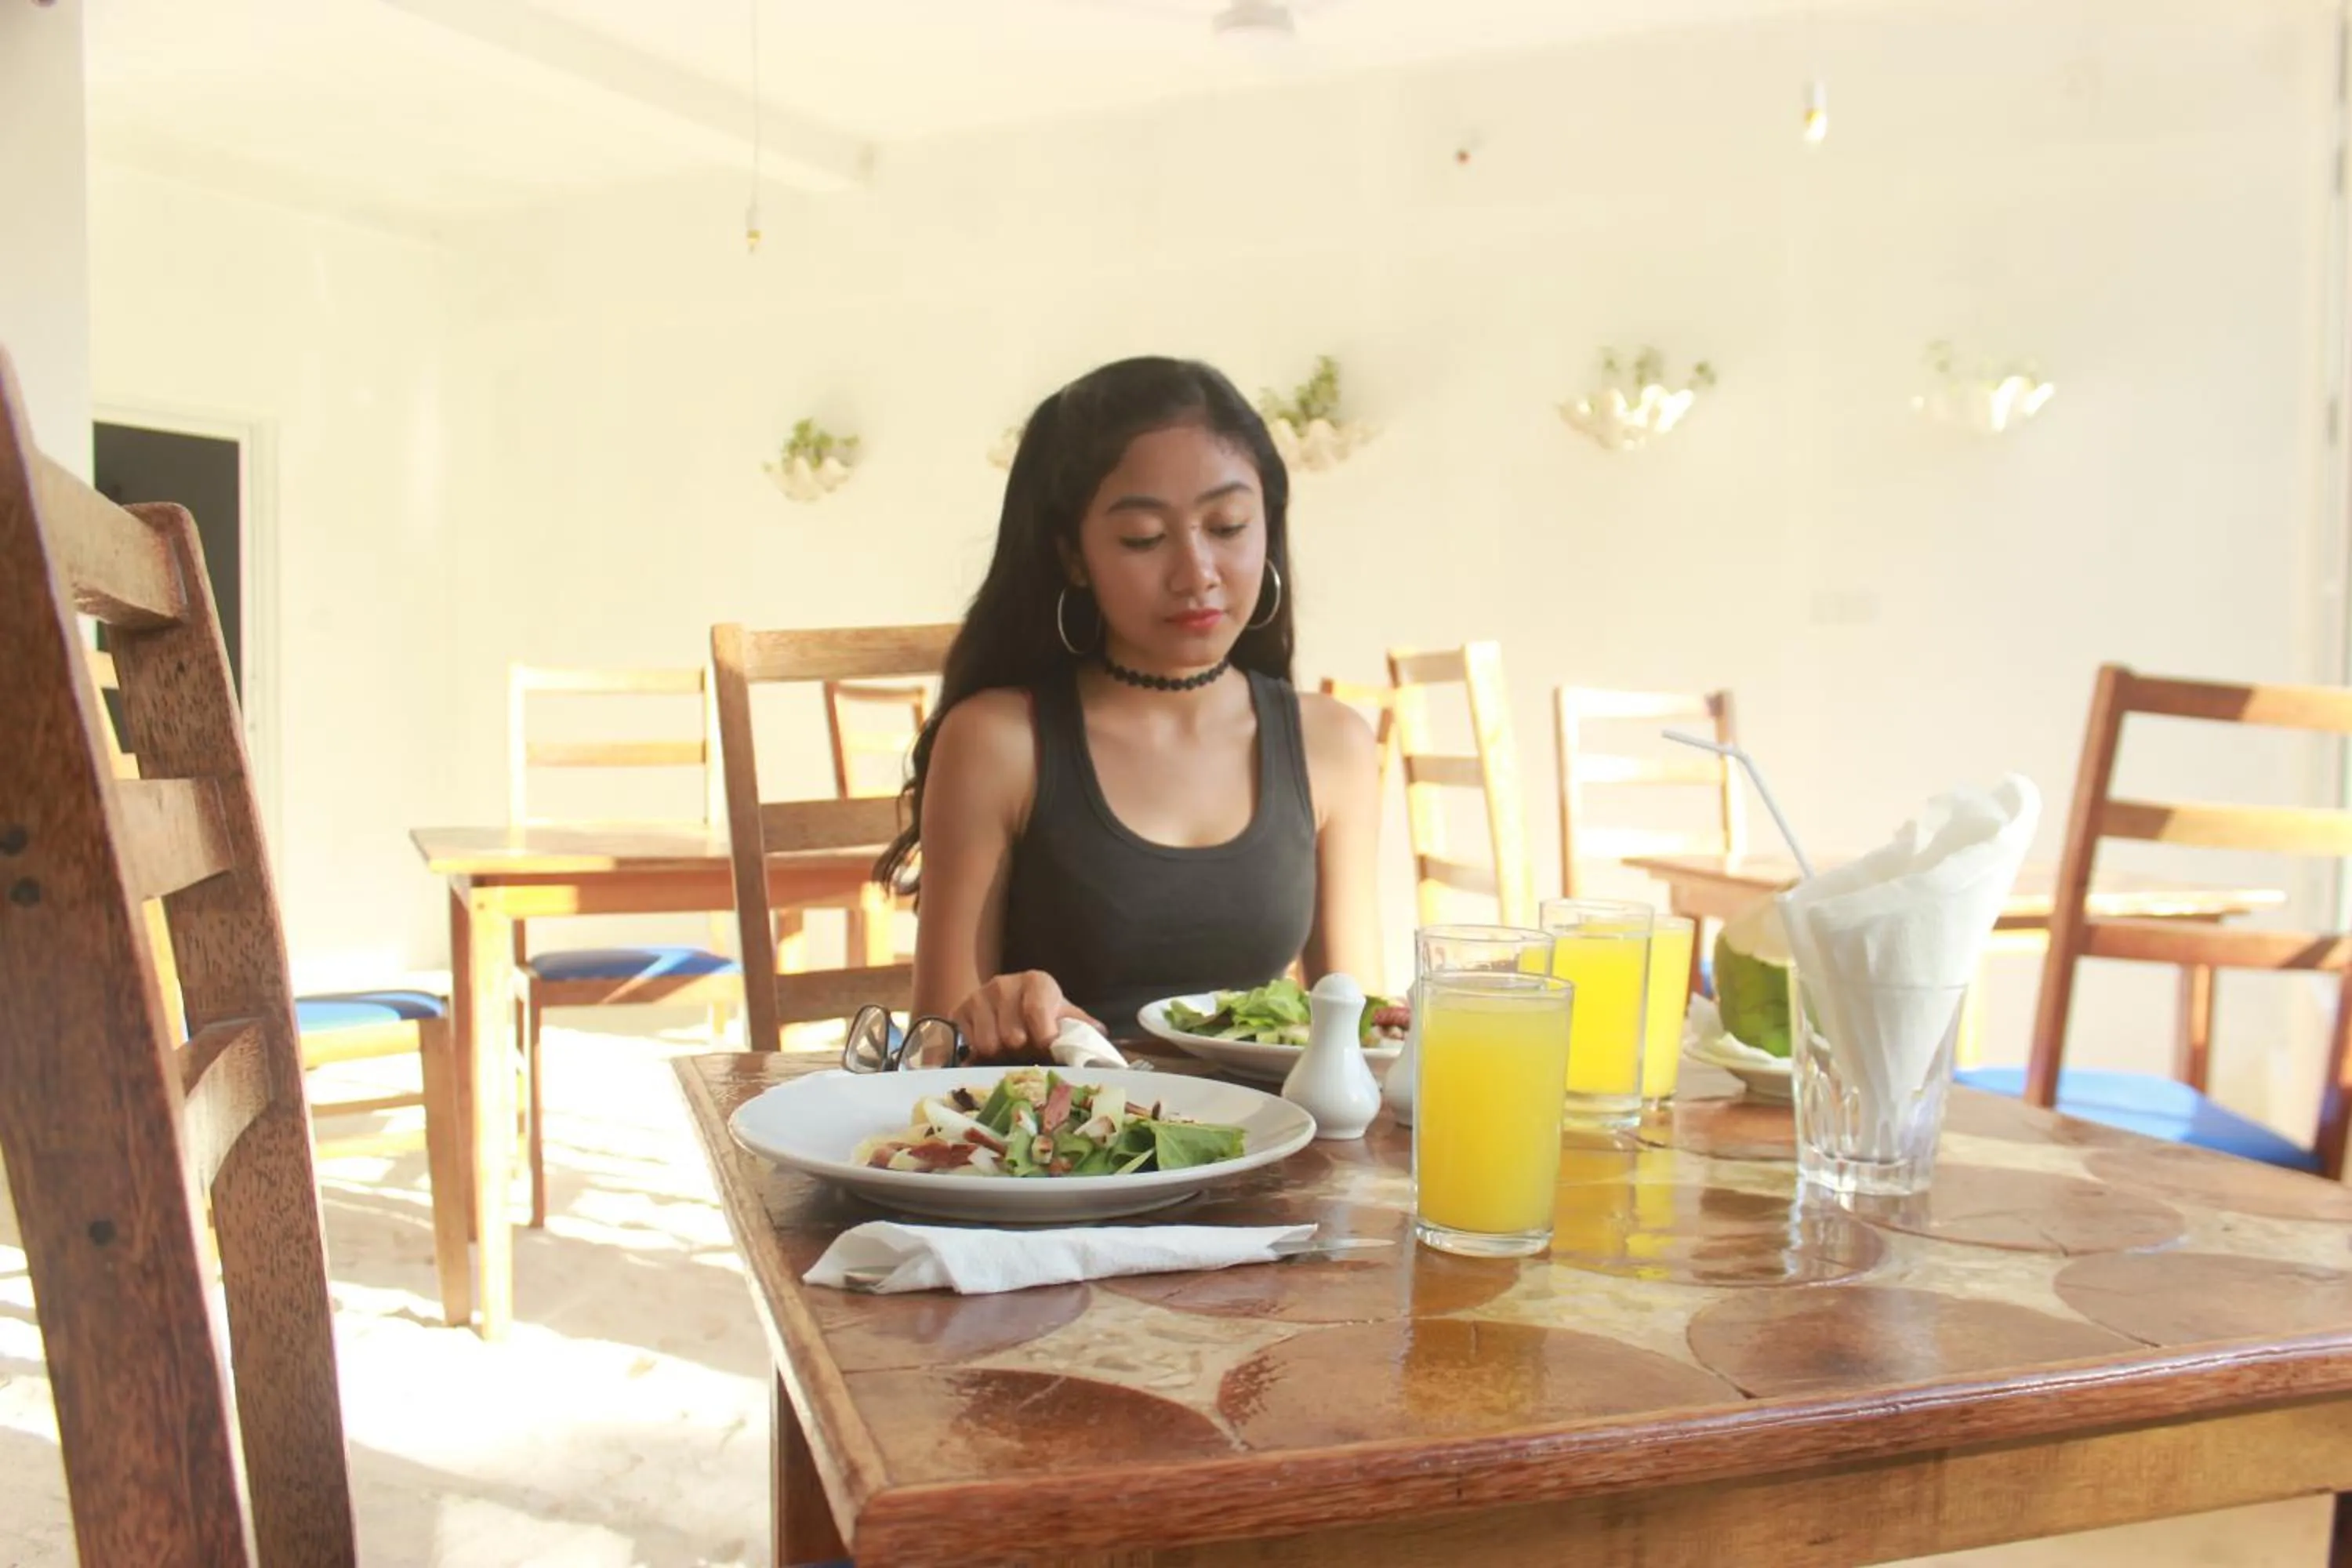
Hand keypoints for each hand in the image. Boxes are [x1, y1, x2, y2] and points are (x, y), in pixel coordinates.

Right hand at [952, 972, 1101, 1061]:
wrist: (1008, 1002)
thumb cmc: (1043, 1013)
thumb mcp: (1064, 1016)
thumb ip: (1081, 1026)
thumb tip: (1101, 1036)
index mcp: (1036, 981)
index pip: (1037, 1011)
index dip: (1043, 1037)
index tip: (1046, 1048)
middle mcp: (1004, 984)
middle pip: (1012, 1035)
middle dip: (1022, 1050)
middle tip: (1027, 1051)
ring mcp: (979, 996)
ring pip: (990, 1044)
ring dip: (1001, 1054)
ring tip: (1009, 1049)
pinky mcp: (959, 1011)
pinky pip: (970, 1045)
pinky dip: (981, 1053)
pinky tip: (991, 1046)